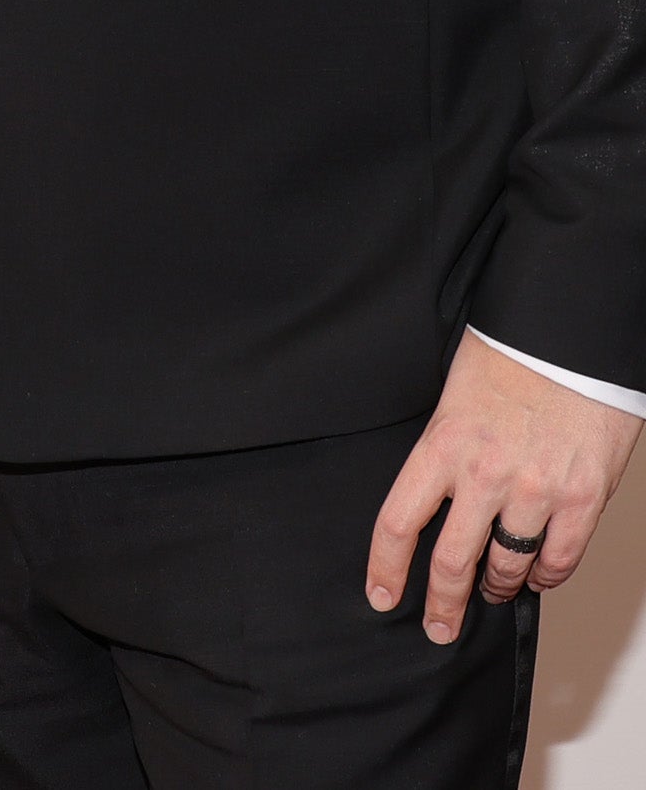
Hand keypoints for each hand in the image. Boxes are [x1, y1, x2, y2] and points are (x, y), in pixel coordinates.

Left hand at [367, 330, 641, 641]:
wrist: (568, 336)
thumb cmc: (510, 354)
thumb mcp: (453, 395)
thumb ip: (444, 448)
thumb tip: (435, 489)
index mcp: (442, 445)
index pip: (399, 521)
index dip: (385, 566)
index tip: (381, 594)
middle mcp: (484, 475)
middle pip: (452, 562)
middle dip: (443, 605)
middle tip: (439, 627)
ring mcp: (535, 491)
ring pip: (507, 568)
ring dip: (497, 587)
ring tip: (493, 590)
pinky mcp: (581, 499)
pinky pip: (559, 560)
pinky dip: (546, 577)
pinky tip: (537, 576)